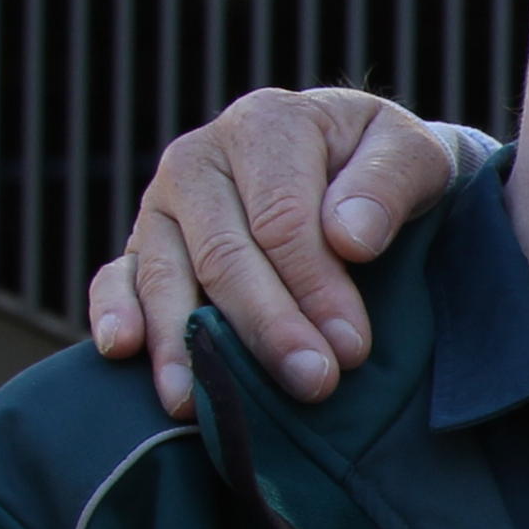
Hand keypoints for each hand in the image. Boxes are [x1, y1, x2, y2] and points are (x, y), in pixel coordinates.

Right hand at [83, 89, 458, 416]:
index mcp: (266, 126)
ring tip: (203, 402)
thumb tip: (350, 238)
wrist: (354, 167)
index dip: (315, 286)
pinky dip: (115, 314)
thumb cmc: (384, 168)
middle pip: (225, 255)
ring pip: (166, 275)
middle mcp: (201, 159)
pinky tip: (122, 352)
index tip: (352, 346)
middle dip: (268, 326)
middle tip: (312, 384)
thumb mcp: (412, 156)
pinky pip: (117, 278)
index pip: (282, 219)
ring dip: (186, 343)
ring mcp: (164, 203)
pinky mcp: (144, 244)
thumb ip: (388, 186)